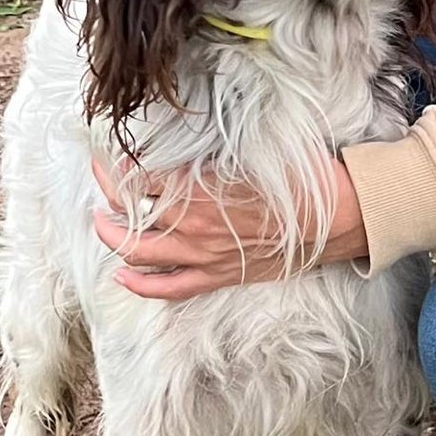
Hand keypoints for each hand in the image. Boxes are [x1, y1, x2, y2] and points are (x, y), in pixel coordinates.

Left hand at [92, 156, 367, 299]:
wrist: (335, 218)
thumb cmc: (298, 178)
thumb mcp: (250, 152)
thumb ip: (207, 154)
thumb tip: (176, 147)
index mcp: (199, 189)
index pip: (138, 178)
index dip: (114, 166)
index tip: (104, 153)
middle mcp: (192, 225)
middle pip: (129, 213)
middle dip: (106, 196)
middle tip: (100, 179)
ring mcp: (203, 255)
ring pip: (139, 252)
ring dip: (112, 237)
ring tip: (101, 222)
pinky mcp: (216, 276)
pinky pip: (169, 288)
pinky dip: (141, 284)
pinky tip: (122, 275)